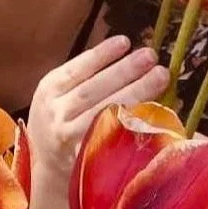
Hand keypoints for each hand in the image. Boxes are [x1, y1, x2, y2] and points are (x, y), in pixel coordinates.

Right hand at [26, 35, 169, 192]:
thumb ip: (87, 78)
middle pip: (93, 90)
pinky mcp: (83, 159)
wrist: (47, 167)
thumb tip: (130, 55)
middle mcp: (55, 113)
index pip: (77, 69)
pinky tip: (153, 111)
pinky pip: (110, 139)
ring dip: (135, 93)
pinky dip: (132, 124)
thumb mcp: (61, 95)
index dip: (101, 55)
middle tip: (151, 56)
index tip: (126, 41)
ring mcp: (69, 138)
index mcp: (49, 90)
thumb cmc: (63, 122)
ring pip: (103, 113)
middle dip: (124, 71)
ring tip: (160, 76)